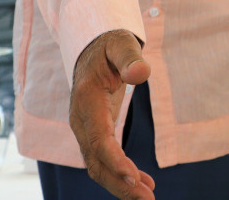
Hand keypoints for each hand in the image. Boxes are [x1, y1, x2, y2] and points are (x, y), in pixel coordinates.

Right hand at [69, 30, 154, 199]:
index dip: (113, 160)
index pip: (97, 139)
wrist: (92, 49)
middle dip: (119, 182)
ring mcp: (85, 129)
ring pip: (98, 166)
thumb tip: (141, 74)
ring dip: (120, 184)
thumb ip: (130, 58)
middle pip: (96, 160)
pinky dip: (121, 174)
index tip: (132, 176)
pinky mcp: (94, 133)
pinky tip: (143, 183)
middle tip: (147, 199)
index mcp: (87, 100)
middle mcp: (81, 120)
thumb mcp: (121, 45)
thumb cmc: (110, 46)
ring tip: (147, 197)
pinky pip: (104, 160)